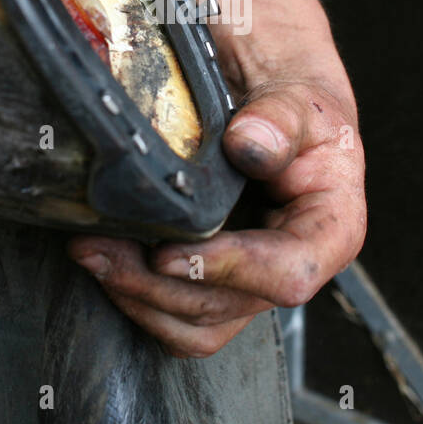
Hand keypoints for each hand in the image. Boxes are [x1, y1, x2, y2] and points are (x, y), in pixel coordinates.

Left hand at [67, 75, 365, 356]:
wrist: (273, 99)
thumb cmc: (296, 102)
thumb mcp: (300, 98)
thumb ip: (281, 118)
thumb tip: (248, 145)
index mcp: (330, 229)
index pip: (289, 272)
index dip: (229, 270)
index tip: (168, 254)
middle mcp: (291, 267)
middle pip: (228, 306)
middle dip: (157, 285)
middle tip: (100, 247)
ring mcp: (249, 281)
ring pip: (195, 324)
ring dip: (138, 297)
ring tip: (92, 253)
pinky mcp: (213, 282)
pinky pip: (175, 318)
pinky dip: (136, 298)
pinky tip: (104, 260)